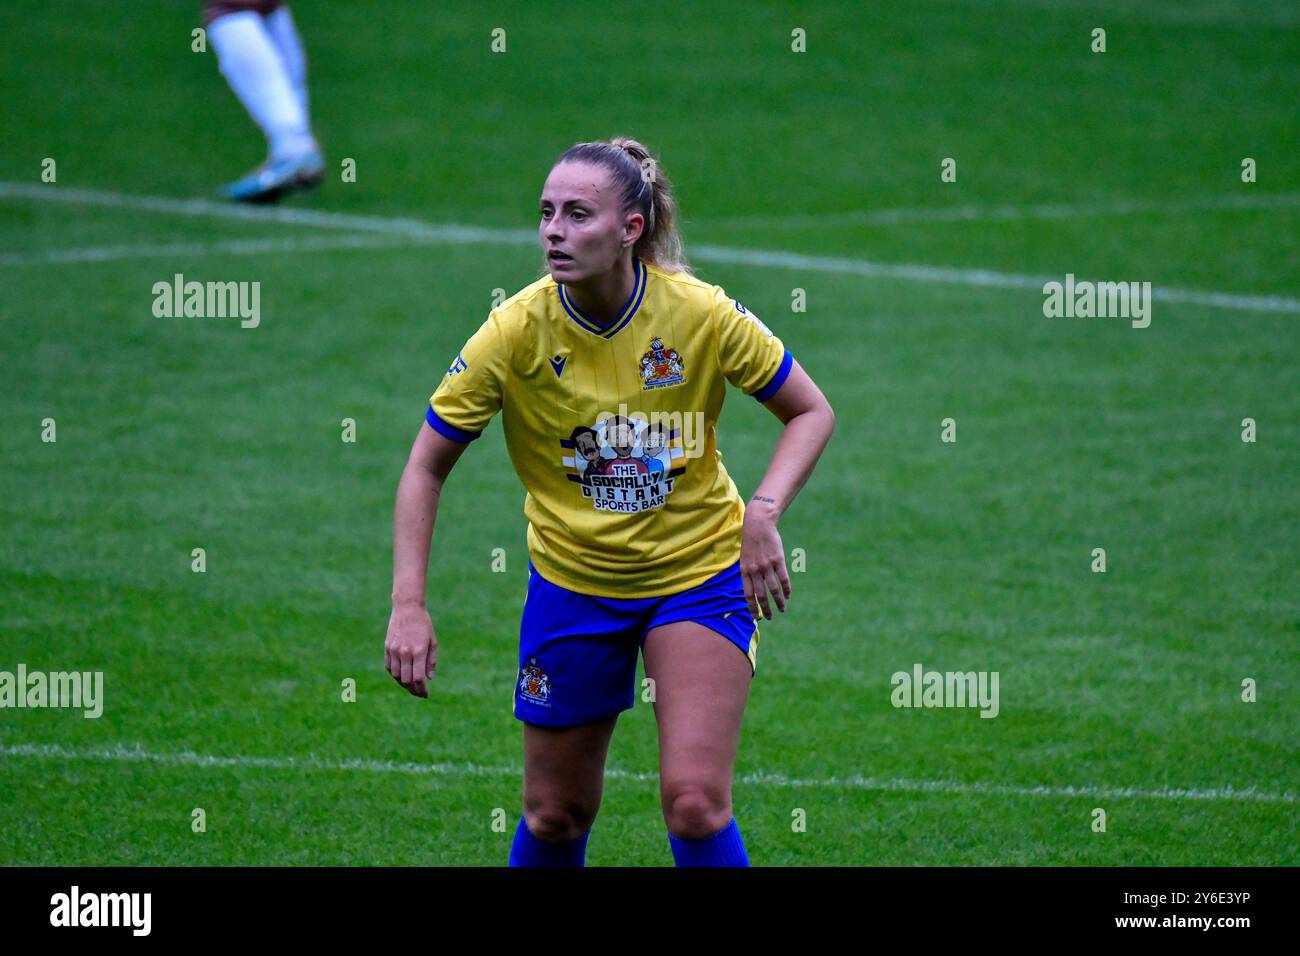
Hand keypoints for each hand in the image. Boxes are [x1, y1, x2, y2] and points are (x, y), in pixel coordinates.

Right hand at [385, 603, 436, 697]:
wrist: (407, 608)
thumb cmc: (423, 624)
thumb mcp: (433, 641)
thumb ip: (431, 661)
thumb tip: (429, 678)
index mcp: (419, 651)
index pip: (418, 678)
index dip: (422, 689)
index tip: (425, 694)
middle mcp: (405, 652)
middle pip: (406, 680)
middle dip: (413, 690)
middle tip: (419, 693)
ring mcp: (394, 650)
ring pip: (396, 675)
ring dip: (404, 684)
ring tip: (411, 686)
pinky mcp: (387, 648)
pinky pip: (389, 667)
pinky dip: (395, 675)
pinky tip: (402, 676)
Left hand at [740, 502, 790, 619]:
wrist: (758, 524)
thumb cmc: (751, 542)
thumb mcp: (744, 558)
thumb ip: (747, 573)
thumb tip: (750, 589)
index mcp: (745, 571)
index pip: (748, 594)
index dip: (752, 607)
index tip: (756, 616)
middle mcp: (755, 570)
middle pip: (761, 595)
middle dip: (766, 609)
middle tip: (770, 617)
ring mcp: (767, 566)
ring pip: (774, 590)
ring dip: (778, 602)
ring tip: (782, 609)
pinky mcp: (778, 560)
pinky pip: (783, 579)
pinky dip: (786, 589)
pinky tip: (788, 595)